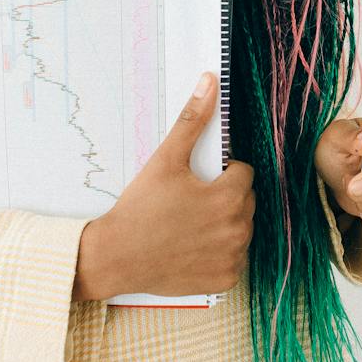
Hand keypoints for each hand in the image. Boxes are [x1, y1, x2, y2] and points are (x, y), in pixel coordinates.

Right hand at [83, 73, 254, 297]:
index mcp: (229, 198)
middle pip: (246, 202)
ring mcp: (232, 258)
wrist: (116, 257)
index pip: (244, 174)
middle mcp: (238, 230)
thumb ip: (192, 121)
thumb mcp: (165, 160)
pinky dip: (219, 253)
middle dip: (225, 197)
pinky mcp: (225, 280)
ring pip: (242, 229)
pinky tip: (193, 248)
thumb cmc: (140, 207)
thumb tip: (211, 82)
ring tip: (191, 224)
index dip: (222, 174)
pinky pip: (234, 258)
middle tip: (191, 202)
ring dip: (225, 224)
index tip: (197, 181)